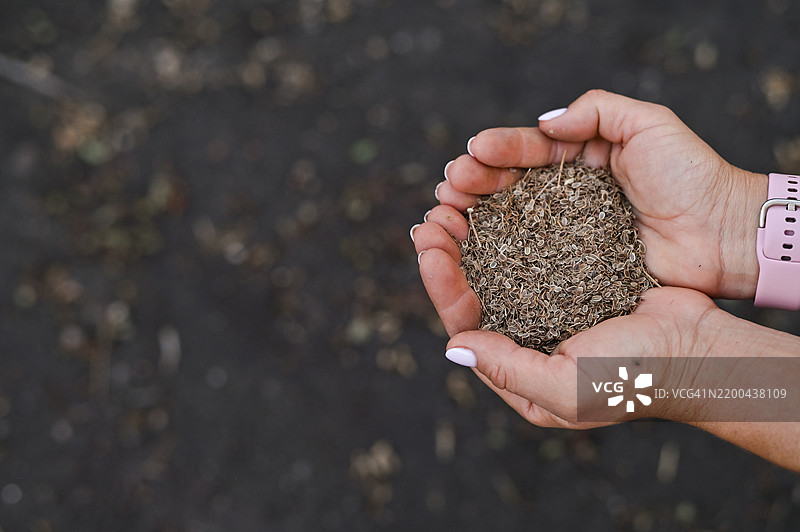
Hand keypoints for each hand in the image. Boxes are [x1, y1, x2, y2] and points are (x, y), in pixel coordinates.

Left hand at [414, 225, 718, 427]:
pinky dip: (514, 222)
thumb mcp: (568, 388)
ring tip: (456, 197)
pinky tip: (501, 196)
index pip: (466, 324)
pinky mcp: (574, 276)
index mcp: (518, 371)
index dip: (442, 285)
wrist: (701, 350)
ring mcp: (551, 305)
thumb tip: (454, 345)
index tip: (429, 248)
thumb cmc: (636, 378)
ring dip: (475, 230)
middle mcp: (528, 338)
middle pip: (475, 289)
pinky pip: (535, 246)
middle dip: (449, 251)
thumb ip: (507, 369)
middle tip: (434, 214)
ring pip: (499, 263)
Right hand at [434, 89, 766, 298]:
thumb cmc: (692, 176)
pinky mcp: (569, 270)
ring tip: (447, 212)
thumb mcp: (648, 124)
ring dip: (474, 216)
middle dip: (475, 182)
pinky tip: (470, 250)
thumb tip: (545, 123)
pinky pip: (528, 260)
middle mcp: (566, 196)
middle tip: (450, 186)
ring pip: (510, 221)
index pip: (529, 150)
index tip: (472, 153)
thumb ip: (595, 111)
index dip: (498, 151)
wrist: (723, 235)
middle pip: (509, 186)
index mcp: (579, 158)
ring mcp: (565, 234)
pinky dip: (495, 255)